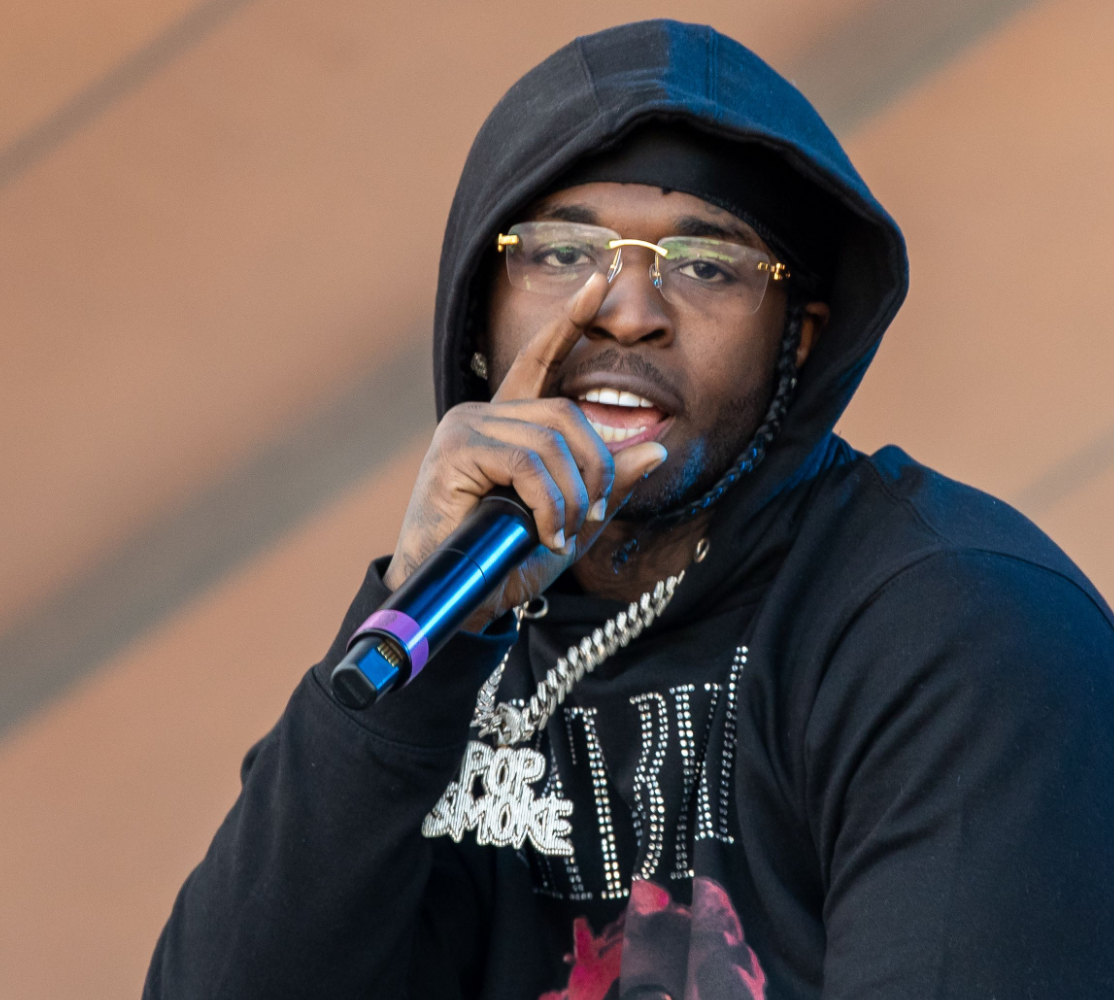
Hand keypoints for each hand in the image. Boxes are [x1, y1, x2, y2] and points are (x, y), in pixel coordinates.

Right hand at [385, 272, 668, 626]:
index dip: (570, 321)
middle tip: (588, 517)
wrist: (456, 603)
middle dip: (596, 468)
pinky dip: (549, 501)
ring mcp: (465, 428)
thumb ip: (609, 485)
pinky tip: (544, 532)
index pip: (541, 359)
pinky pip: (528, 462)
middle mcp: (484, 416)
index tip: (599, 282)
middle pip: (568, 414)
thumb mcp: (572, 522)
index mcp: (510, 425)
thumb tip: (657, 445)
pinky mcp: (455, 450)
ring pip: (552, 439)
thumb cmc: (506, 563)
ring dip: (572, 496)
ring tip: (562, 534)